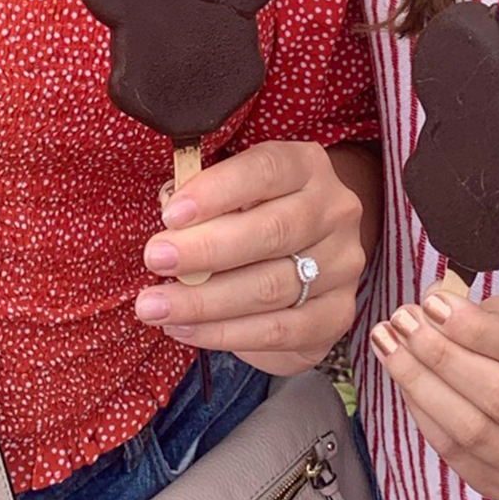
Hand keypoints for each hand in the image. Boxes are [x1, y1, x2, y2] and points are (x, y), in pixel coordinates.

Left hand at [133, 141, 365, 374]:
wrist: (309, 261)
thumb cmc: (258, 215)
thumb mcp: (238, 192)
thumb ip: (207, 198)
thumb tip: (169, 217)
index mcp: (308, 166)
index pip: (266, 169)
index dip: (217, 191)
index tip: (171, 214)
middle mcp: (334, 210)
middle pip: (271, 231)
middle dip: (205, 249)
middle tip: (155, 260)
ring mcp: (342, 264)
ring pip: (271, 286)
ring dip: (204, 300)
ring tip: (156, 306)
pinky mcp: (338, 313)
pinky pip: (278, 330)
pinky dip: (225, 333)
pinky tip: (186, 329)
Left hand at [370, 293, 498, 499]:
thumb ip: (495, 314)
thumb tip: (436, 304)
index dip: (477, 328)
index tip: (432, 304)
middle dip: (443, 356)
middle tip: (403, 322)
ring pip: (475, 433)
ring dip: (422, 385)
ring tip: (391, 347)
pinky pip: (459, 457)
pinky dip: (426, 416)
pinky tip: (407, 383)